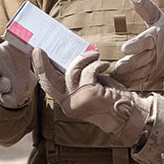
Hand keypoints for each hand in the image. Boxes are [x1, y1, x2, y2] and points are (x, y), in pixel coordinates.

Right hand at [0, 41, 37, 108]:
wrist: (20, 76)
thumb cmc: (15, 56)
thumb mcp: (18, 45)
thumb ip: (21, 37)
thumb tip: (26, 28)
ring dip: (1, 85)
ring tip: (7, 84)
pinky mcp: (5, 95)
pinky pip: (5, 98)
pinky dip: (8, 99)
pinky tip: (12, 100)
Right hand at [32, 48, 151, 145]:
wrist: (127, 114)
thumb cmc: (109, 99)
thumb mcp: (88, 89)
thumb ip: (77, 80)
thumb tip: (67, 58)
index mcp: (66, 104)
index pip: (48, 86)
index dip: (40, 70)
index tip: (36, 54)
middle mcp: (68, 104)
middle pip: (49, 79)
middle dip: (42, 63)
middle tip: (40, 49)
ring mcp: (77, 100)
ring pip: (72, 70)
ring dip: (84, 58)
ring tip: (95, 55)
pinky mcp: (89, 94)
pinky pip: (88, 71)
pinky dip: (96, 64)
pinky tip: (104, 64)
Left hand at [110, 0, 163, 86]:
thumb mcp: (159, 17)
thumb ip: (145, 7)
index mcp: (157, 36)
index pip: (146, 41)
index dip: (136, 45)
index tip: (124, 49)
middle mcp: (157, 52)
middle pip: (142, 59)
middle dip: (129, 65)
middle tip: (117, 67)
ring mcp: (156, 65)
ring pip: (141, 72)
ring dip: (128, 75)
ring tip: (114, 76)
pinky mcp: (153, 74)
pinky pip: (141, 80)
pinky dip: (131, 82)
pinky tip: (118, 83)